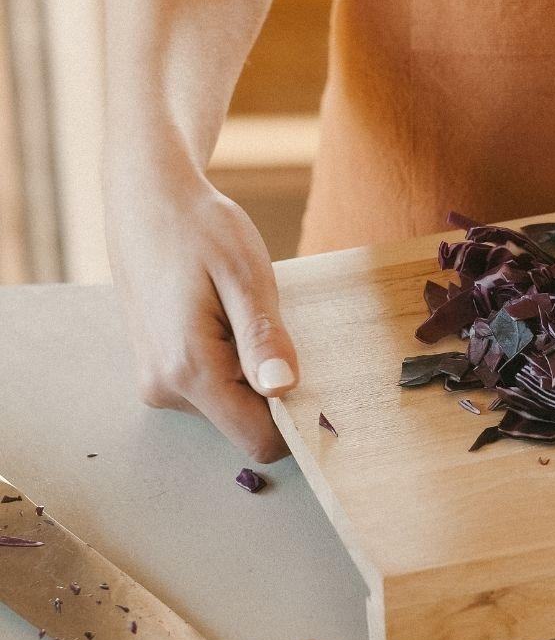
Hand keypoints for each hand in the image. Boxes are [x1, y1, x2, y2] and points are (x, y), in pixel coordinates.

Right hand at [106, 182, 298, 462]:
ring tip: (243, 318)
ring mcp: (157, 382)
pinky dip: (233, 367)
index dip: (296, 423)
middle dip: (275, 393)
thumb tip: (283, 390)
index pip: (259, 439)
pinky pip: (212, 390)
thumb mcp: (245, 276)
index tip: (320, 386)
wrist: (148, 200)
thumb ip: (263, 338)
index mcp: (189, 369)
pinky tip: (228, 323)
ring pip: (230, 408)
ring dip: (253, 376)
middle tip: (278, 333)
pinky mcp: (159, 372)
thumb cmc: (201, 230)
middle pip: (246, 425)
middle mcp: (165, 387)